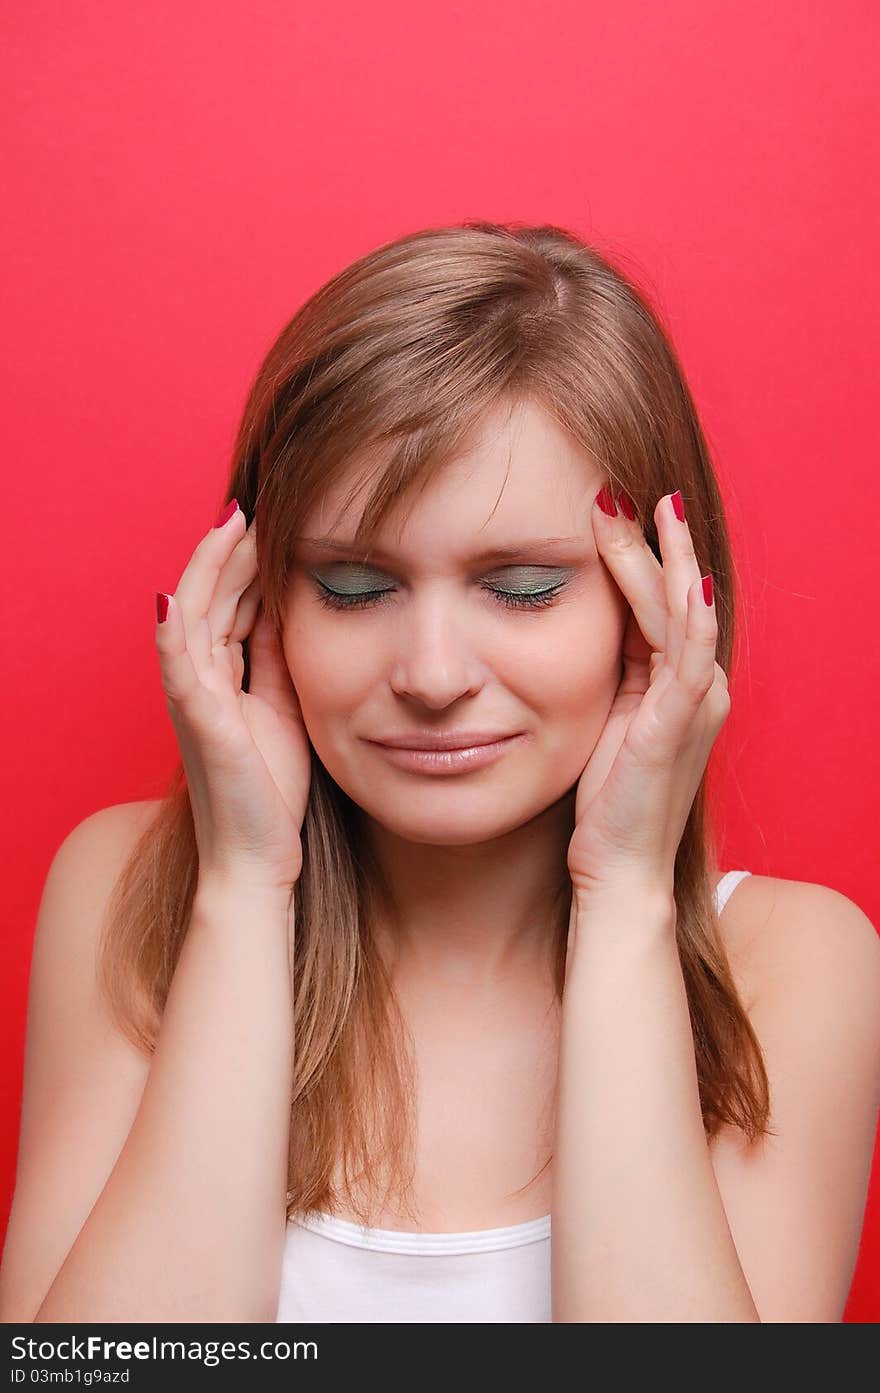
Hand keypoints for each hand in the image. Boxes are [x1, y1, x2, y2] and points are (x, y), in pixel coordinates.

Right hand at [155, 499, 311, 896]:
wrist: (258, 856)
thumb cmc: (270, 788)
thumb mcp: (285, 706)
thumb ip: (278, 661)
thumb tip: (290, 611)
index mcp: (222, 676)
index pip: (230, 603)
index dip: (246, 562)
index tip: (273, 524)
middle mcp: (201, 681)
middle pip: (208, 598)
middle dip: (228, 551)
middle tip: (253, 506)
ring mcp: (194, 700)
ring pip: (189, 617)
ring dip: (206, 569)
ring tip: (229, 526)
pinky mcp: (199, 724)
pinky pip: (178, 669)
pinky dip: (173, 632)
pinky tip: (175, 597)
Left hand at [566, 486, 729, 908]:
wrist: (617, 870)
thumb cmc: (605, 801)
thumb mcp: (602, 719)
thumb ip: (605, 671)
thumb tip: (573, 619)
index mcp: (674, 681)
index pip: (656, 601)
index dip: (636, 552)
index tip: (608, 503)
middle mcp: (696, 685)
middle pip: (673, 595)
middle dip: (651, 539)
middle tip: (625, 487)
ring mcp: (693, 704)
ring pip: (682, 613)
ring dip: (665, 559)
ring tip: (651, 507)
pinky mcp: (678, 726)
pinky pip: (688, 658)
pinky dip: (688, 615)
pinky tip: (684, 577)